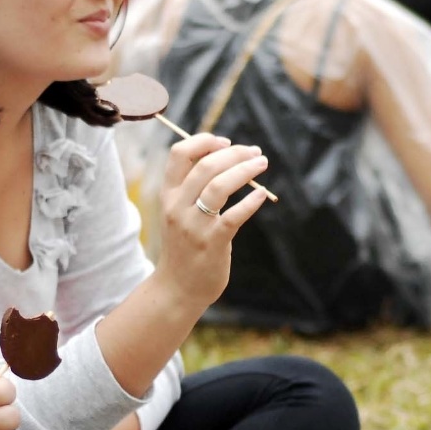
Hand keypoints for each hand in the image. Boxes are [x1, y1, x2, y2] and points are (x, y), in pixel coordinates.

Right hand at [152, 134, 270, 311]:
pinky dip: (251, 201)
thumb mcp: (178, 213)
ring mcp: (194, 225)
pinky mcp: (212, 242)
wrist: (177, 288)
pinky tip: (262, 194)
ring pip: (219, 186)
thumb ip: (193, 189)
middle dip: (235, 153)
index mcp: (168, 195)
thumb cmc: (184, 246)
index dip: (204, 141)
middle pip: (205, 165)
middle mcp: (177, 207)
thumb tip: (225, 158)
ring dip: (245, 170)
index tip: (225, 142)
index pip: (179, 154)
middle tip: (255, 153)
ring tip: (262, 164)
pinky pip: (234, 216)